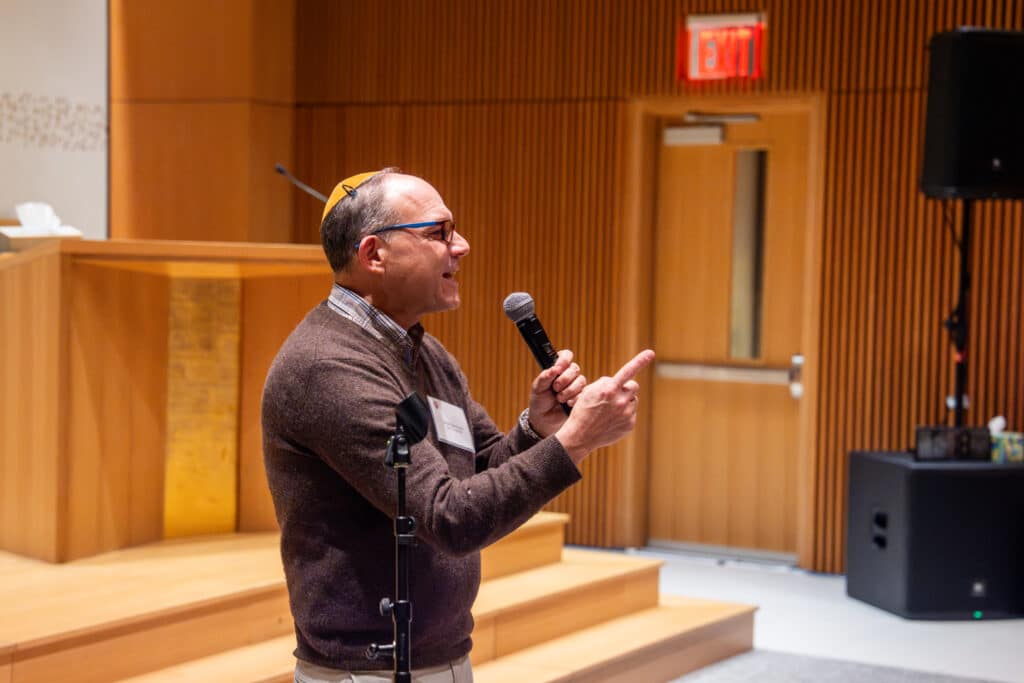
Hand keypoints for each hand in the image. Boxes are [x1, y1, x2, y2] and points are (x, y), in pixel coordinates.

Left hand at [527, 349, 585, 436]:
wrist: (544, 420)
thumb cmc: (540, 400)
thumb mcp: (537, 388)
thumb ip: (544, 377)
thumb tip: (554, 369)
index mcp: (558, 368)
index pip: (566, 355)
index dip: (564, 360)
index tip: (558, 369)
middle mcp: (568, 375)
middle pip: (575, 368)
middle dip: (564, 379)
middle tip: (555, 388)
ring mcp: (576, 386)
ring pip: (581, 381)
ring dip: (569, 390)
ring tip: (559, 398)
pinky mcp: (581, 397)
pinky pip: (584, 393)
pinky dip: (574, 399)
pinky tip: (567, 404)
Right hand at [554, 349, 655, 464]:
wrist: (580, 436)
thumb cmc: (583, 411)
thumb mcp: (589, 391)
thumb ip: (606, 383)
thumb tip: (621, 383)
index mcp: (609, 390)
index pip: (627, 371)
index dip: (640, 361)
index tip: (651, 353)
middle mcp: (620, 401)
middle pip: (633, 386)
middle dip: (626, 387)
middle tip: (616, 393)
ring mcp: (627, 413)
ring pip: (633, 399)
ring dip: (625, 401)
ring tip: (609, 410)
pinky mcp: (630, 424)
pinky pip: (632, 412)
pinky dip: (624, 414)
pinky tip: (612, 419)